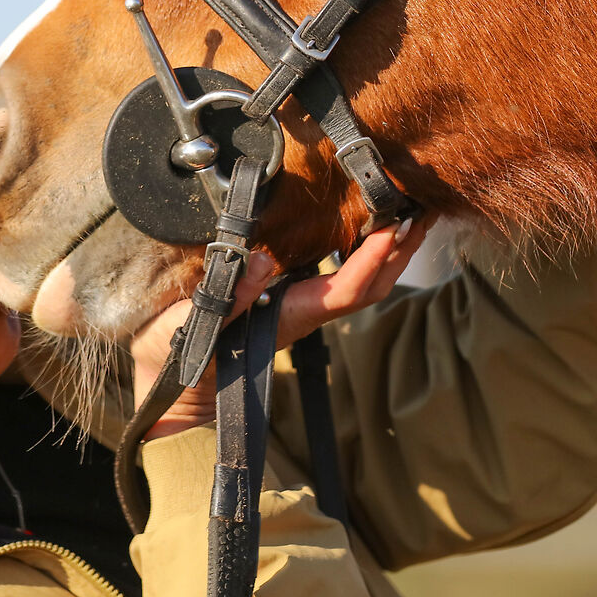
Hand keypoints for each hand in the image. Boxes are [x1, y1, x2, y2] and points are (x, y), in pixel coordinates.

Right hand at [129, 218, 433, 438]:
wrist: (172, 389)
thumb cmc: (180, 357)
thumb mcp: (195, 326)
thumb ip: (230, 296)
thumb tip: (263, 259)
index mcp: (290, 318)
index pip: (349, 290)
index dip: (376, 257)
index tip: (397, 224)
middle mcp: (306, 314)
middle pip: (372, 287)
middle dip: (400, 251)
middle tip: (424, 207)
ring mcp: (302, 310)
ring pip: (363, 285)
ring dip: (389, 252)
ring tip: (408, 211)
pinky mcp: (293, 303)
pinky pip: (343, 279)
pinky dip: (365, 253)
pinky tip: (366, 227)